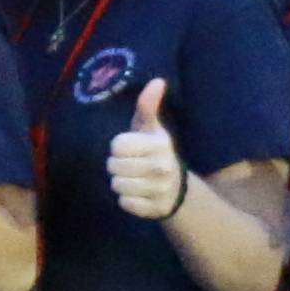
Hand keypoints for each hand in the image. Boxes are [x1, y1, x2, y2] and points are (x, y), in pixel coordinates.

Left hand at [105, 74, 186, 221]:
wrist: (176, 188)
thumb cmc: (154, 152)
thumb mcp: (151, 128)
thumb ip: (148, 106)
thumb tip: (157, 81)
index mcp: (160, 144)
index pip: (117, 145)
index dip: (118, 147)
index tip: (130, 149)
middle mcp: (162, 167)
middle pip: (113, 166)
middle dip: (116, 166)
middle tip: (130, 165)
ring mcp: (160, 190)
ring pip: (117, 185)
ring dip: (120, 182)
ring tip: (133, 179)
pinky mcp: (156, 209)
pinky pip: (124, 203)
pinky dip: (126, 200)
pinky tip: (138, 194)